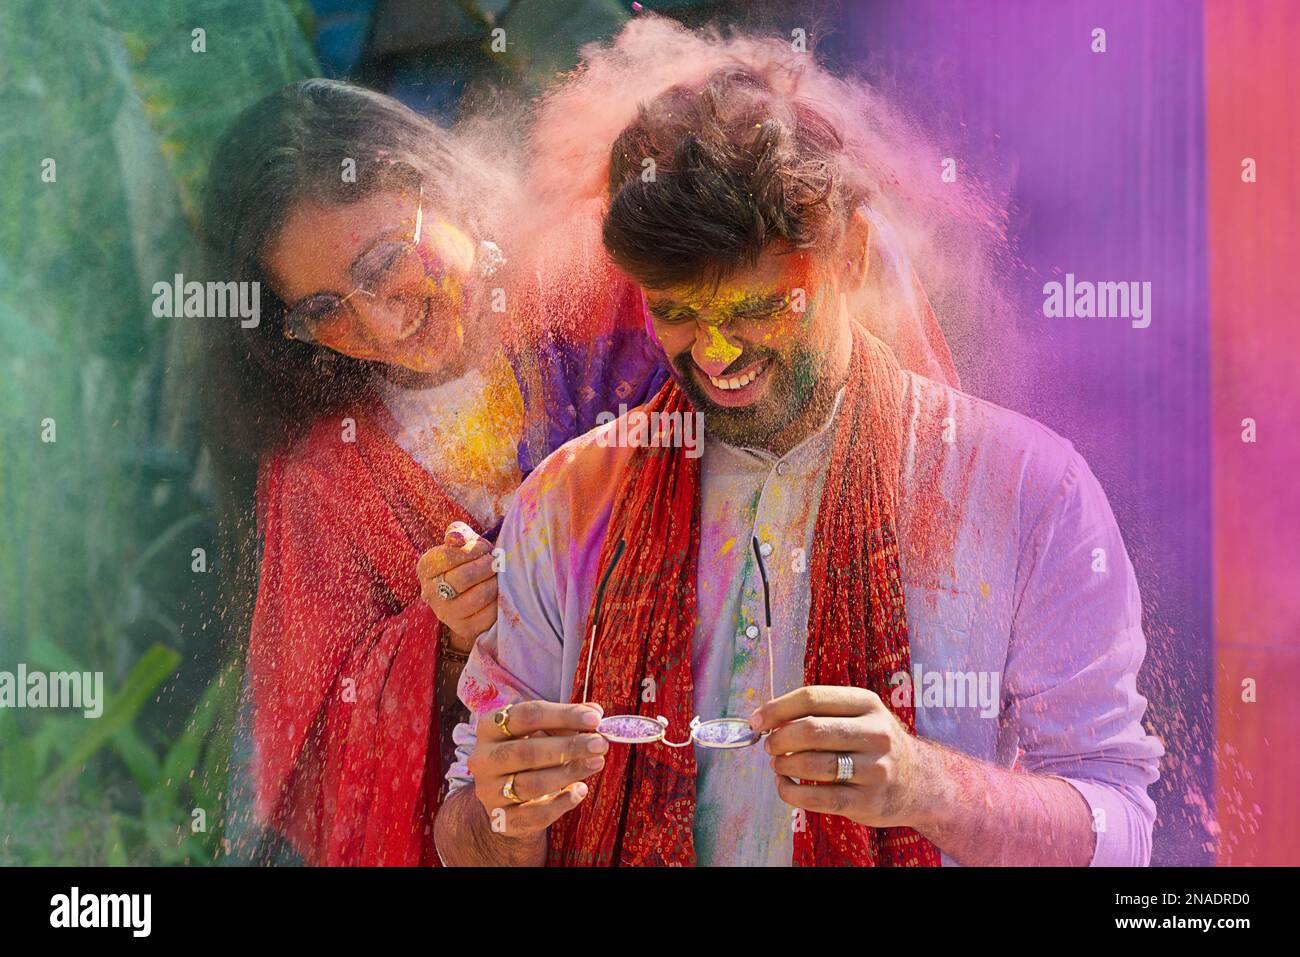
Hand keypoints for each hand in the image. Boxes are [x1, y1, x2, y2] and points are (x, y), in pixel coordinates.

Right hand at [417, 521, 497, 652]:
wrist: (470, 591)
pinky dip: (499, 601)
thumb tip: (456, 538)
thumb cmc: (467, 559)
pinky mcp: (464, 628)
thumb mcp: (462, 541)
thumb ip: (458, 532)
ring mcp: (446, 614)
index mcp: (426, 567)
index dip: (474, 549)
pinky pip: (488, 615)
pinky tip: (499, 592)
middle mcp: (430, 593)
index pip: (449, 555)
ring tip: (498, 575)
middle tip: (495, 561)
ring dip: (495, 582)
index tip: (486, 548)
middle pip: (463, 578)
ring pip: (478, 597)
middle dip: (486, 566)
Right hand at [466, 700, 606, 839]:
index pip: (527, 715)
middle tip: (600, 744)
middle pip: (527, 752)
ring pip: (531, 784)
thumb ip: (566, 723)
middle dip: (569, 747)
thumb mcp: (541, 733)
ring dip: (569, 773)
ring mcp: (489, 791)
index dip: (563, 715)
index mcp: (490, 727)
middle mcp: (484, 758)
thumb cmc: (528, 756)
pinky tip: (581, 790)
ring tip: (596, 763)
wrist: (506, 800)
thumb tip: (595, 713)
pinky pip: (535, 814)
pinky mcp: (501, 819)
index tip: (595, 717)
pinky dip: (562, 803)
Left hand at [749, 686, 928, 828]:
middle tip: (769, 746)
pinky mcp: (868, 802)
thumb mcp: (859, 716)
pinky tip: (786, 786)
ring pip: (813, 765)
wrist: (920, 782)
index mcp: (867, 703)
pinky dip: (791, 792)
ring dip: (783, 765)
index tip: (757, 720)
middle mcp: (875, 733)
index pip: (812, 697)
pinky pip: (818, 798)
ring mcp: (874, 769)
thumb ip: (819, 713)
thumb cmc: (874, 744)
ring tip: (778, 765)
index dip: (777, 708)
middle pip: (810, 730)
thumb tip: (767, 719)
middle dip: (779, 739)